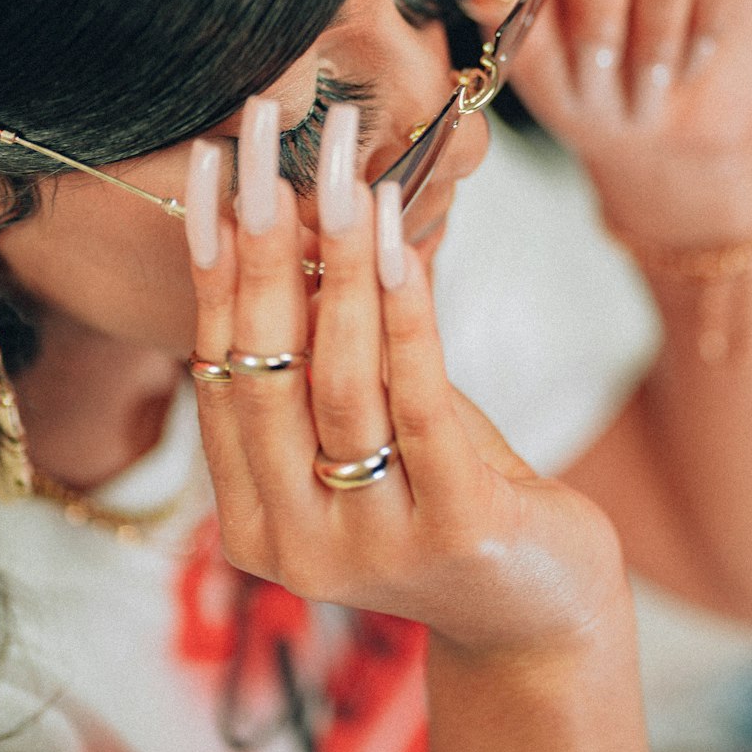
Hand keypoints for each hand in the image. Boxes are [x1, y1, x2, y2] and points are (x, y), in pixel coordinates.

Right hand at [185, 97, 623, 653]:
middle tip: (263, 142)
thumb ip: (327, 346)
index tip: (214, 167)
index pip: (217, 367)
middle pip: (262, 368)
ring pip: (337, 379)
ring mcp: (369, 544)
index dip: (212, 261)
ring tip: (341, 176)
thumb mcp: (371, 420)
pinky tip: (399, 238)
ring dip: (336, 264)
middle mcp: (292, 541)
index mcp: (252, 515)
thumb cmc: (447, 491)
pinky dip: (404, 313)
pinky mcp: (453, 530)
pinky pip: (418, 399)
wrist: (539, 609)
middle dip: (259, 241)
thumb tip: (300, 206)